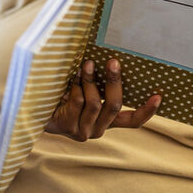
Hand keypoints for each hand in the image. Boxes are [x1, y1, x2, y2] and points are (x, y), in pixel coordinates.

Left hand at [44, 58, 160, 140]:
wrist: (33, 111)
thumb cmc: (63, 96)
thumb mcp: (85, 90)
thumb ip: (100, 85)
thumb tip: (114, 61)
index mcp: (107, 122)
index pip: (132, 122)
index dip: (147, 111)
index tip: (158, 95)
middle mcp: (98, 130)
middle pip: (114, 106)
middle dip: (115, 82)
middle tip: (114, 62)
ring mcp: (83, 132)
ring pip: (94, 103)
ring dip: (90, 81)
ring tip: (87, 65)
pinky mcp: (69, 128)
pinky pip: (77, 102)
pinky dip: (75, 87)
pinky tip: (71, 80)